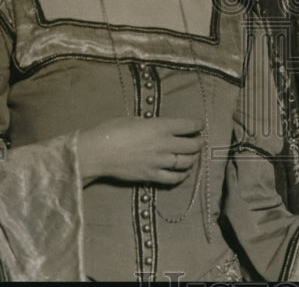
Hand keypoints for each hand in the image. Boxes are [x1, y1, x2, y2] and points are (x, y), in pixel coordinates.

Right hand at [76, 116, 203, 186]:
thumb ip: (153, 124)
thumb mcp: (135, 119)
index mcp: (161, 126)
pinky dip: (182, 176)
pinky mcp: (151, 176)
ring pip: (186, 163)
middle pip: (192, 145)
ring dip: (193, 159)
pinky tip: (183, 173)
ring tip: (193, 156)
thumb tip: (161, 127)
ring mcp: (159, 162)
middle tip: (200, 141)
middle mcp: (164, 144)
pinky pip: (173, 179)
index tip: (200, 125)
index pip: (189, 126)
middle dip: (199, 143)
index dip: (198, 125)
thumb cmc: (112, 130)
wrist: (97, 152)